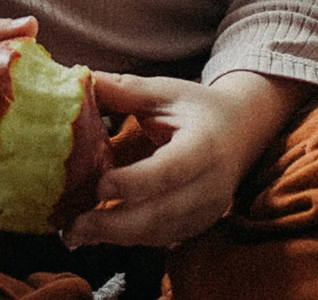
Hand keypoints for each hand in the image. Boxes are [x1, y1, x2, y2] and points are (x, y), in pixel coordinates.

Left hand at [65, 71, 309, 248]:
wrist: (242, 132)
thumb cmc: (198, 109)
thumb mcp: (166, 92)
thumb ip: (124, 90)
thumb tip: (78, 78)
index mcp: (204, 147)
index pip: (171, 171)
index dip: (136, 182)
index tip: (100, 185)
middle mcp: (210, 186)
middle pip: (163, 213)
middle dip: (116, 224)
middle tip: (74, 226)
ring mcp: (206, 211)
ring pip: (160, 233)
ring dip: (116, 237)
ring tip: (74, 234)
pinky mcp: (197, 225)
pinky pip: (161, 239)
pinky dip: (128, 240)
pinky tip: (96, 235)